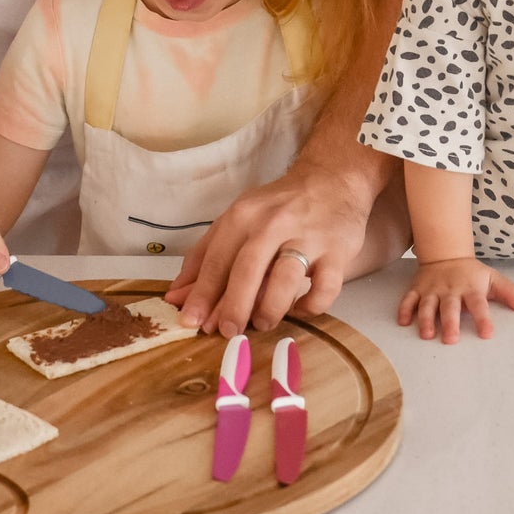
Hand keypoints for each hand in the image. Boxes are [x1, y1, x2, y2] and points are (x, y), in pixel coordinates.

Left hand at [164, 162, 372, 336]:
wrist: (331, 181)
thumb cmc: (277, 208)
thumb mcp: (236, 220)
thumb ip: (205, 256)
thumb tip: (177, 296)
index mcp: (242, 216)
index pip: (216, 259)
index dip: (201, 294)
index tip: (190, 322)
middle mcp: (273, 223)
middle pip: (247, 270)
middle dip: (233, 306)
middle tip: (226, 332)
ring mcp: (308, 237)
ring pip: (285, 279)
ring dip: (269, 309)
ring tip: (261, 324)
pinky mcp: (337, 251)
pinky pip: (325, 287)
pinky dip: (311, 305)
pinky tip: (300, 309)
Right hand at [398, 256, 513, 342]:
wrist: (445, 253)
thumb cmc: (472, 273)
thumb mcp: (493, 278)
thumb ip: (509, 293)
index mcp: (471, 288)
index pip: (478, 304)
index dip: (483, 319)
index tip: (487, 334)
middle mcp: (450, 289)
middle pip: (450, 307)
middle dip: (450, 323)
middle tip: (451, 339)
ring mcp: (432, 289)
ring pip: (427, 305)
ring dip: (425, 319)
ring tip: (427, 335)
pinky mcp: (417, 289)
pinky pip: (408, 299)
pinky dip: (404, 309)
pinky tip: (403, 322)